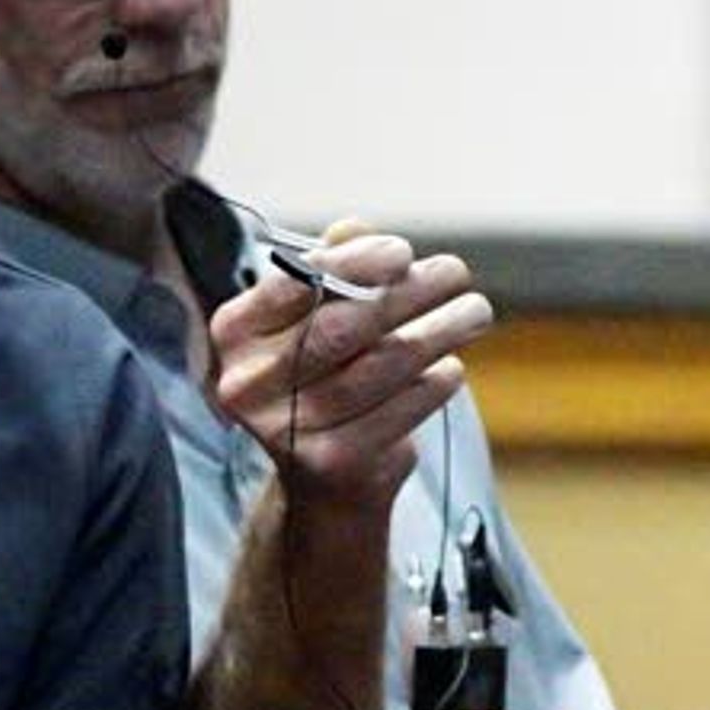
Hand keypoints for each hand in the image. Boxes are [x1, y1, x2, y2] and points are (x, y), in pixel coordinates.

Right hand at [203, 225, 489, 509]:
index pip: (294, 284)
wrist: (314, 480)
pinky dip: (434, 384)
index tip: (403, 252)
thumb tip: (356, 229)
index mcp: (235, 333)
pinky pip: (400, 410)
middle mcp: (248, 383)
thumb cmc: (316, 379)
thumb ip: (327, 271)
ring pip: (381, 366)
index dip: (354, 263)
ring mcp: (287, 429)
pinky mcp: (332, 463)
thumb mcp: (306, 320)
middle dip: (408, 292)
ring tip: (474, 311)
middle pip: (342, 325)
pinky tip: (450, 368)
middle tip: (455, 272)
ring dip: (439, 331)